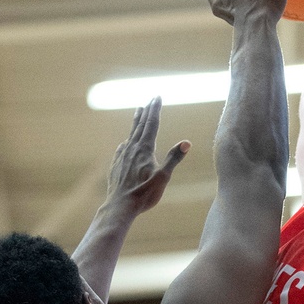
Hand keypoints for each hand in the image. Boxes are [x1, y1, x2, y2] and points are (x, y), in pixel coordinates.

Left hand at [105, 98, 188, 214]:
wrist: (119, 206)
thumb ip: (173, 158)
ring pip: (131, 134)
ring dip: (136, 122)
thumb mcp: (163, 177)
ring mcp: (122, 156)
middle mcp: (132, 148)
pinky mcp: (116, 164)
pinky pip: (123, 148)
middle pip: (141, 125)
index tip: (157, 97)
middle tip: (151, 98)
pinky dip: (127, 140)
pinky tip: (125, 142)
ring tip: (138, 111)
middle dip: (147, 111)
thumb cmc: (144, 194)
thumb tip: (186, 143)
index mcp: (144, 149)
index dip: (155, 110)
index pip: (151, 124)